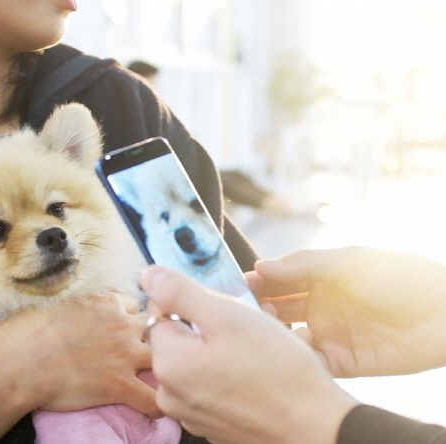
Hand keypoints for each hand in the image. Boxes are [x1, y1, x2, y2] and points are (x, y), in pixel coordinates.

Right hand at [0, 292, 158, 443]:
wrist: (18, 362)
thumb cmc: (28, 333)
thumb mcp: (62, 305)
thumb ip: (83, 308)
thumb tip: (82, 316)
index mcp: (106, 302)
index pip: (134, 304)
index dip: (131, 318)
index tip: (124, 329)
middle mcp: (122, 325)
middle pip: (158, 325)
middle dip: (157, 338)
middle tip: (150, 351)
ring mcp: (124, 355)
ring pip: (166, 357)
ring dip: (166, 367)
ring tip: (163, 378)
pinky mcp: (119, 385)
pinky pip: (153, 399)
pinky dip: (157, 406)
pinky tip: (154, 408)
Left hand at [141, 266, 357, 443]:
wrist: (314, 425)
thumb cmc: (276, 368)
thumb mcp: (227, 315)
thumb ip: (180, 292)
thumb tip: (148, 275)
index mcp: (167, 363)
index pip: (159, 312)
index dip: (190, 301)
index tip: (221, 308)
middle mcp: (169, 394)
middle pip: (177, 338)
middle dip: (204, 326)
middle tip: (242, 330)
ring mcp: (189, 413)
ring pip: (194, 362)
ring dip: (215, 350)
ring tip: (251, 354)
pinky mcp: (210, 424)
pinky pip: (208, 387)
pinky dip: (224, 376)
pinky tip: (252, 376)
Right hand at [247, 246, 445, 377]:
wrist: (441, 314)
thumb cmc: (398, 277)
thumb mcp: (348, 262)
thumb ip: (304, 265)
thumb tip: (261, 267)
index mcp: (318, 278)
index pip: (277, 279)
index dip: (256, 282)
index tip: (235, 286)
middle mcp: (318, 305)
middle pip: (276, 308)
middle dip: (256, 309)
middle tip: (240, 312)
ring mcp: (327, 333)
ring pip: (286, 337)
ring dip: (270, 336)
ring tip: (257, 333)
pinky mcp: (340, 361)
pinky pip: (308, 362)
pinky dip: (292, 360)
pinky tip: (278, 356)